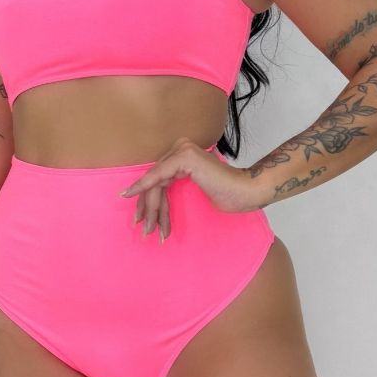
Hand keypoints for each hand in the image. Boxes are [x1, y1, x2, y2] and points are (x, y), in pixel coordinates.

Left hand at [117, 138, 260, 240]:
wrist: (245, 192)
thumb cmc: (226, 194)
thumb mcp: (193, 190)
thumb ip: (175, 185)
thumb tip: (152, 199)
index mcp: (183, 154)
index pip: (159, 178)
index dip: (149, 199)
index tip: (139, 217)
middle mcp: (181, 147)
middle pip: (155, 180)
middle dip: (148, 206)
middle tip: (143, 228)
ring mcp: (182, 150)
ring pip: (156, 181)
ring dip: (151, 208)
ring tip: (149, 229)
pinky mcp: (184, 157)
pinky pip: (158, 176)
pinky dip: (144, 187)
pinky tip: (131, 196)